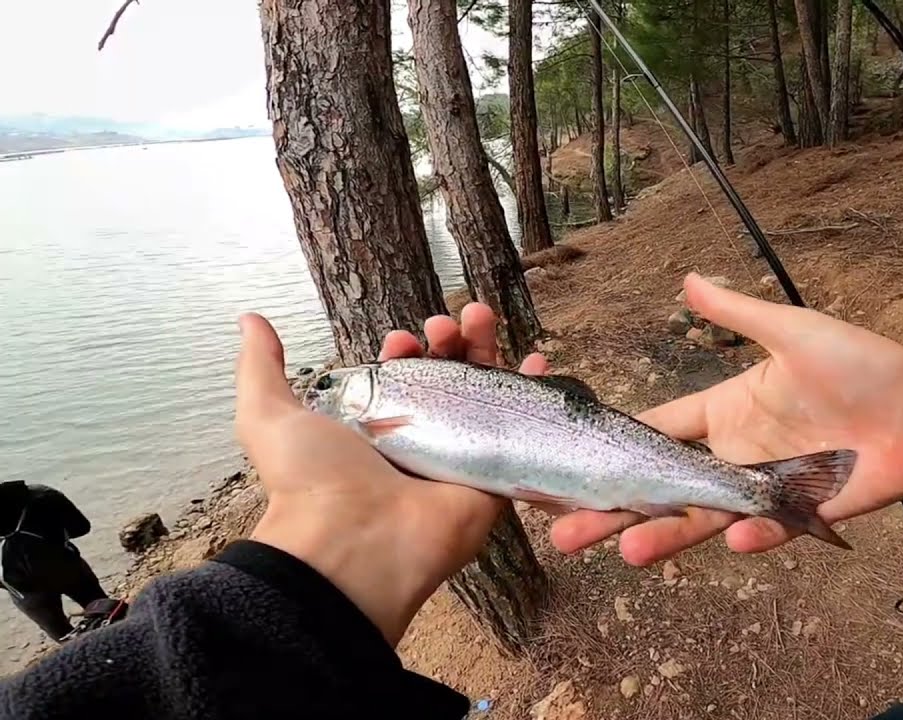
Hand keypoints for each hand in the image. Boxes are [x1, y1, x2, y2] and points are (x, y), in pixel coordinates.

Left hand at [235, 304, 546, 643]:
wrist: (351, 546)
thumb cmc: (310, 483)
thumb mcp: (271, 416)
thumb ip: (261, 367)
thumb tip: (251, 320)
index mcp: (373, 429)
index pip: (402, 376)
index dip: (406, 350)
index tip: (401, 339)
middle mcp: (418, 442)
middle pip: (448, 377)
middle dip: (451, 341)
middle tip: (448, 324)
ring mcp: (457, 458)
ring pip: (484, 394)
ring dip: (488, 352)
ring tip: (483, 320)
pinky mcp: (492, 477)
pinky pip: (521, 431)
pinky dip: (532, 394)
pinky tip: (537, 361)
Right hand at [548, 273, 902, 565]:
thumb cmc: (858, 364)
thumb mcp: (791, 329)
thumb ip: (736, 312)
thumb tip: (686, 279)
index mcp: (724, 412)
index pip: (657, 431)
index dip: (617, 449)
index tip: (569, 467)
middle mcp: (732, 455)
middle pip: (662, 489)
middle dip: (614, 511)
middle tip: (565, 534)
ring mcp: (763, 488)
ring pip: (701, 519)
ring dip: (665, 537)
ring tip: (626, 554)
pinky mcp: (801, 513)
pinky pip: (769, 529)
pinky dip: (753, 536)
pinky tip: (732, 539)